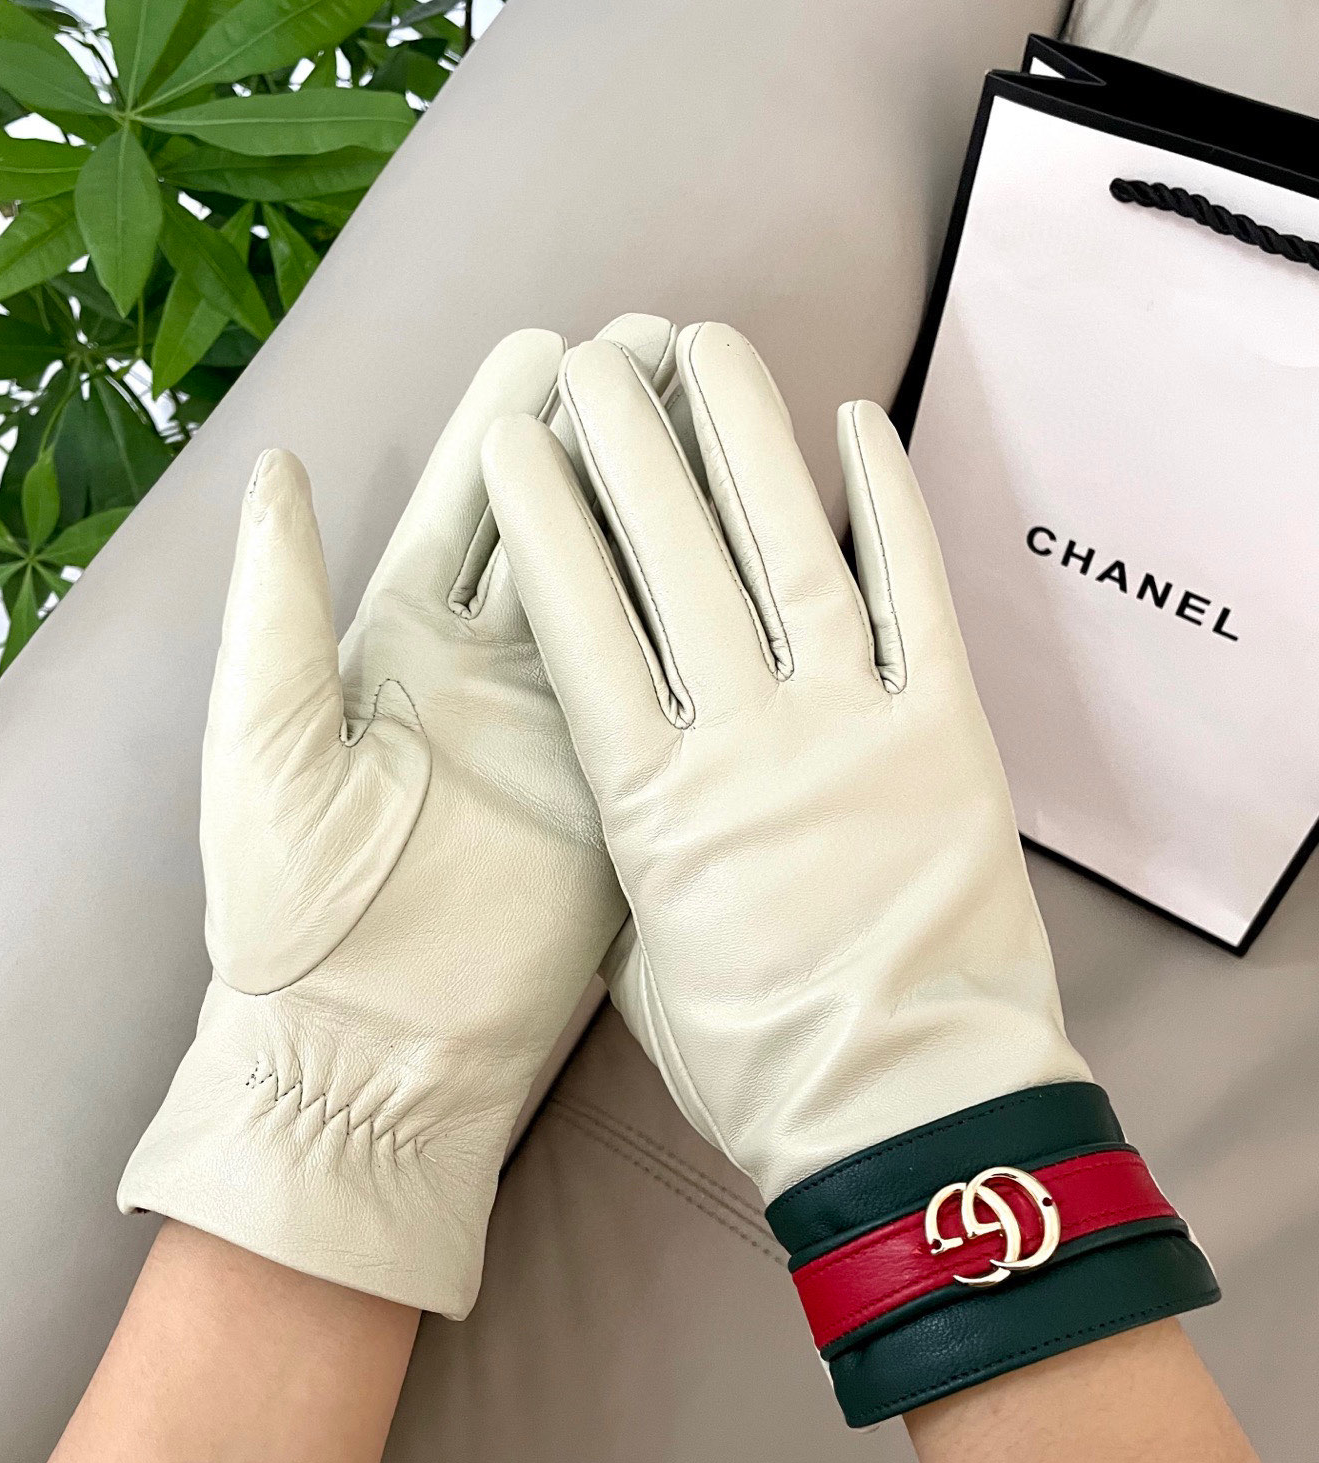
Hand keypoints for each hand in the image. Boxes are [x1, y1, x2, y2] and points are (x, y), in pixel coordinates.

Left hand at [120, 317, 675, 1316]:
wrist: (371, 1057)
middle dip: (607, 438)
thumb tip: (280, 466)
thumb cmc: (291, 914)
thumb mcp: (267, 747)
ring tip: (718, 416)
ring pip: (623, 597)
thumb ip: (277, 607)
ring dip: (664, 509)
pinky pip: (666, 694)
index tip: (553, 341)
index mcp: (394, 651)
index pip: (461, 512)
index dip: (506, 425)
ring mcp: (563, 736)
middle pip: (556, 530)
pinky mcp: (621, 796)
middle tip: (665, 348)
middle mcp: (487, 679)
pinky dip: (705, 623)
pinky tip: (752, 554)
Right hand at [484, 322, 1216, 1418]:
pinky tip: (860, 426)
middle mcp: (743, 738)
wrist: (895, 1116)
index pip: (577, 617)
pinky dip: (892, 509)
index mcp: (646, 793)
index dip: (544, 513)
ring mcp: (851, 728)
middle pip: (673, 556)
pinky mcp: (946, 739)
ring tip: (703, 346)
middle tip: (598, 351)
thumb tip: (608, 754)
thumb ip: (616, 835)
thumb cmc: (747, 1059)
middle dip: (627, 440)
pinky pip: (918, 602)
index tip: (516, 428)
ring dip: (744, 438)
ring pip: (787, 550)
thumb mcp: (635, 955)